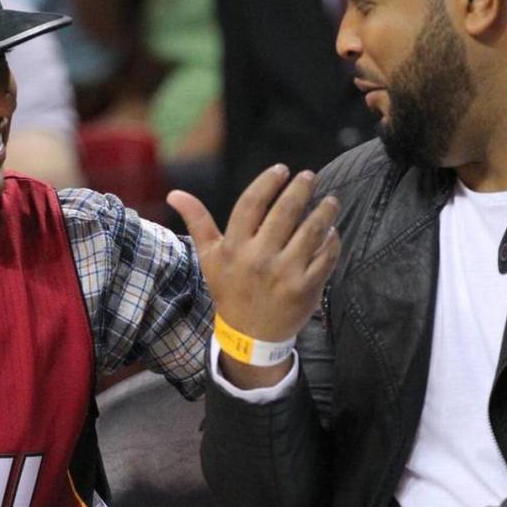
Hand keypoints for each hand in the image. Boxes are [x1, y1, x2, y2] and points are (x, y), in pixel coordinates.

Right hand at [168, 165, 339, 387]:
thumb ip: (197, 222)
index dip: (268, 182)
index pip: (251, 203)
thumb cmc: (230, 289)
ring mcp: (285, 274)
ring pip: (311, 231)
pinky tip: (331, 231)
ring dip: (324, 210)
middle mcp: (259, 258)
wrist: (250, 336)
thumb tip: (174, 194)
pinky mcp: (306, 288)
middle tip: (309, 177)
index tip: (282, 169)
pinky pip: (326, 256)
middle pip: (285, 212)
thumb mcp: (210, 258)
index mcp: (234, 248)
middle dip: (301, 189)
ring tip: (330, 200)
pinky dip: (332, 240)